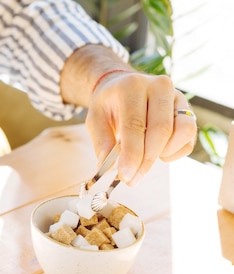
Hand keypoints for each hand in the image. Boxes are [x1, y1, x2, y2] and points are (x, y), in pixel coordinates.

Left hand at [86, 71, 197, 185]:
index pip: (135, 124)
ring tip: (144, 159)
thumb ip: (101, 143)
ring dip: (164, 154)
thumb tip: (108, 167)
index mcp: (132, 86)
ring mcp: (178, 97)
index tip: (125, 176)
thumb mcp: (95, 120)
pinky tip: (157, 152)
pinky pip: (189, 138)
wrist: (123, 87)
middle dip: (146, 160)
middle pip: (161, 130)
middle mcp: (159, 87)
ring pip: (183, 132)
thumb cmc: (108, 105)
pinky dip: (174, 152)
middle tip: (132, 179)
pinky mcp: (188, 111)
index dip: (132, 153)